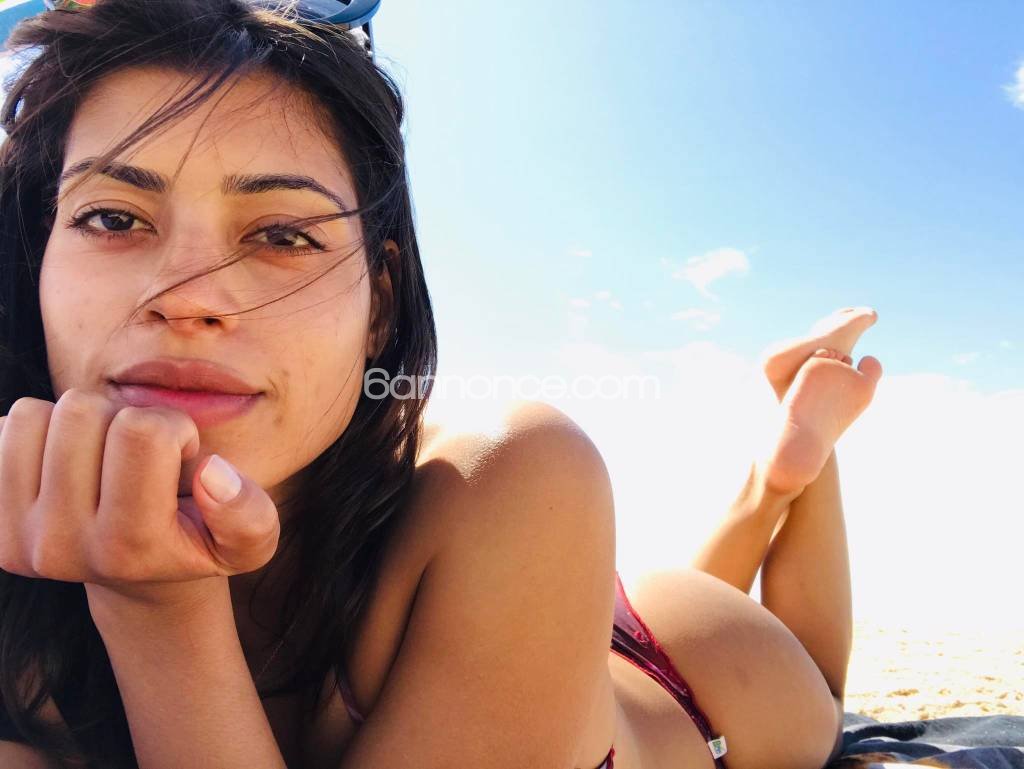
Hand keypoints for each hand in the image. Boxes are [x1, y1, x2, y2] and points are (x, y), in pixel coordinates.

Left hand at [0, 389, 280, 601]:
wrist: (136, 575)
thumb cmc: (197, 541)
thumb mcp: (248, 542)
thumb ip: (248, 514)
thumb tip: (211, 475)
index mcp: (130, 549)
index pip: (143, 431)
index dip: (172, 428)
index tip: (179, 461)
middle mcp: (62, 549)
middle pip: (83, 411)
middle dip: (121, 418)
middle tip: (137, 459)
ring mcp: (16, 536)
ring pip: (37, 413)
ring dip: (77, 424)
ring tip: (101, 459)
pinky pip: (3, 429)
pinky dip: (37, 434)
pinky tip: (63, 466)